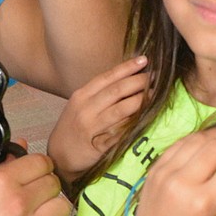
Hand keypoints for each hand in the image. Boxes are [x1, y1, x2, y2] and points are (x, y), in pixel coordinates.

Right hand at [0, 152, 69, 215]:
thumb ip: (1, 164)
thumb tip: (23, 147)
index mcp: (2, 180)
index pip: (42, 162)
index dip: (41, 167)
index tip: (38, 174)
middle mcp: (17, 202)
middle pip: (54, 184)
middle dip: (47, 187)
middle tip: (36, 196)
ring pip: (63, 208)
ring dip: (54, 210)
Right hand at [49, 57, 148, 185]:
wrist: (59, 155)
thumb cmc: (74, 127)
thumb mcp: (81, 106)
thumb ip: (100, 94)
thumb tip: (128, 78)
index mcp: (82, 95)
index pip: (107, 77)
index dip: (127, 68)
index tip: (144, 60)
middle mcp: (85, 109)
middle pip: (116, 91)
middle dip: (139, 82)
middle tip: (156, 77)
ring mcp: (91, 128)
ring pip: (120, 110)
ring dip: (141, 101)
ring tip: (156, 95)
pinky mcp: (98, 146)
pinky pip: (120, 133)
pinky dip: (134, 125)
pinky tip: (148, 119)